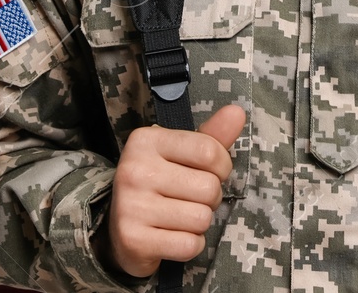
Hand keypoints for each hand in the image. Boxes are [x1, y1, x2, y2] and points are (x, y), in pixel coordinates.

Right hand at [102, 104, 245, 277]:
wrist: (119, 228)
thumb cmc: (160, 183)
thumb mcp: (182, 153)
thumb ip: (212, 135)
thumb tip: (238, 112)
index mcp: (147, 141)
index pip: (209, 151)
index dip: (222, 166)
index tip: (210, 172)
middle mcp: (134, 170)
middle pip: (209, 188)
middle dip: (210, 198)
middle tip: (191, 198)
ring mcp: (131, 206)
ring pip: (202, 218)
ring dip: (200, 223)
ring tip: (180, 217)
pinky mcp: (134, 240)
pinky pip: (189, 245)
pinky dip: (190, 245)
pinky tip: (173, 236)